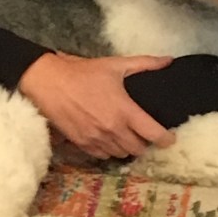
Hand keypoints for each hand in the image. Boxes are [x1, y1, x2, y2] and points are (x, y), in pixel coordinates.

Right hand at [18, 51, 175, 158]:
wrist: (48, 82)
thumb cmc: (83, 72)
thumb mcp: (115, 64)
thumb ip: (145, 64)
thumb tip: (168, 60)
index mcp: (125, 111)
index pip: (153, 134)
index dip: (166, 139)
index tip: (169, 138)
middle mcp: (113, 129)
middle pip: (138, 149)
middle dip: (145, 144)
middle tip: (144, 134)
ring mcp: (96, 139)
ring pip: (121, 154)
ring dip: (126, 147)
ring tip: (126, 136)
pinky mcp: (81, 144)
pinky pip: (102, 156)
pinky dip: (109, 150)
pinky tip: (108, 139)